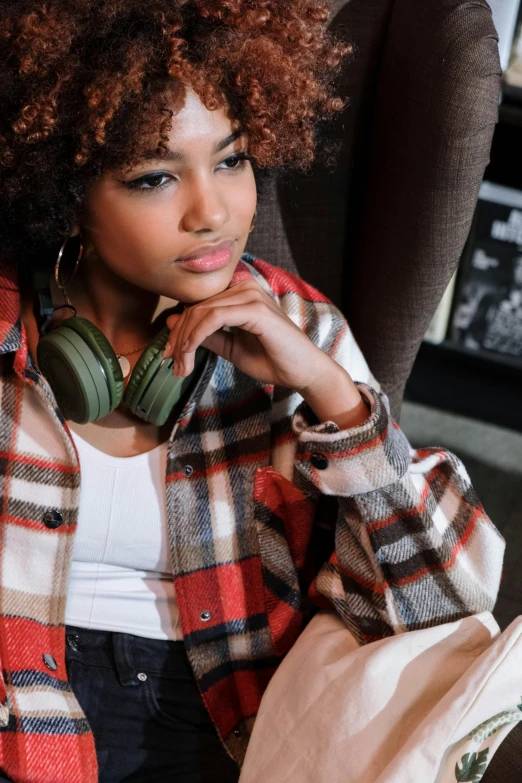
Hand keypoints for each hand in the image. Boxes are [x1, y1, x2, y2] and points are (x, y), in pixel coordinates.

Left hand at [163, 278, 369, 427]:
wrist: (303, 372)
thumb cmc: (273, 360)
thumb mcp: (231, 348)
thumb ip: (207, 335)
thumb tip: (174, 323)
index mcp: (240, 294)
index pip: (199, 305)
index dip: (180, 329)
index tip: (171, 355)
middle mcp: (245, 288)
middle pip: (196, 307)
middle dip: (179, 337)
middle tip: (171, 363)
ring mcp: (251, 296)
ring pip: (201, 312)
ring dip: (185, 340)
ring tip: (180, 365)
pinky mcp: (255, 309)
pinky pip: (214, 318)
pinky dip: (197, 335)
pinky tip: (190, 352)